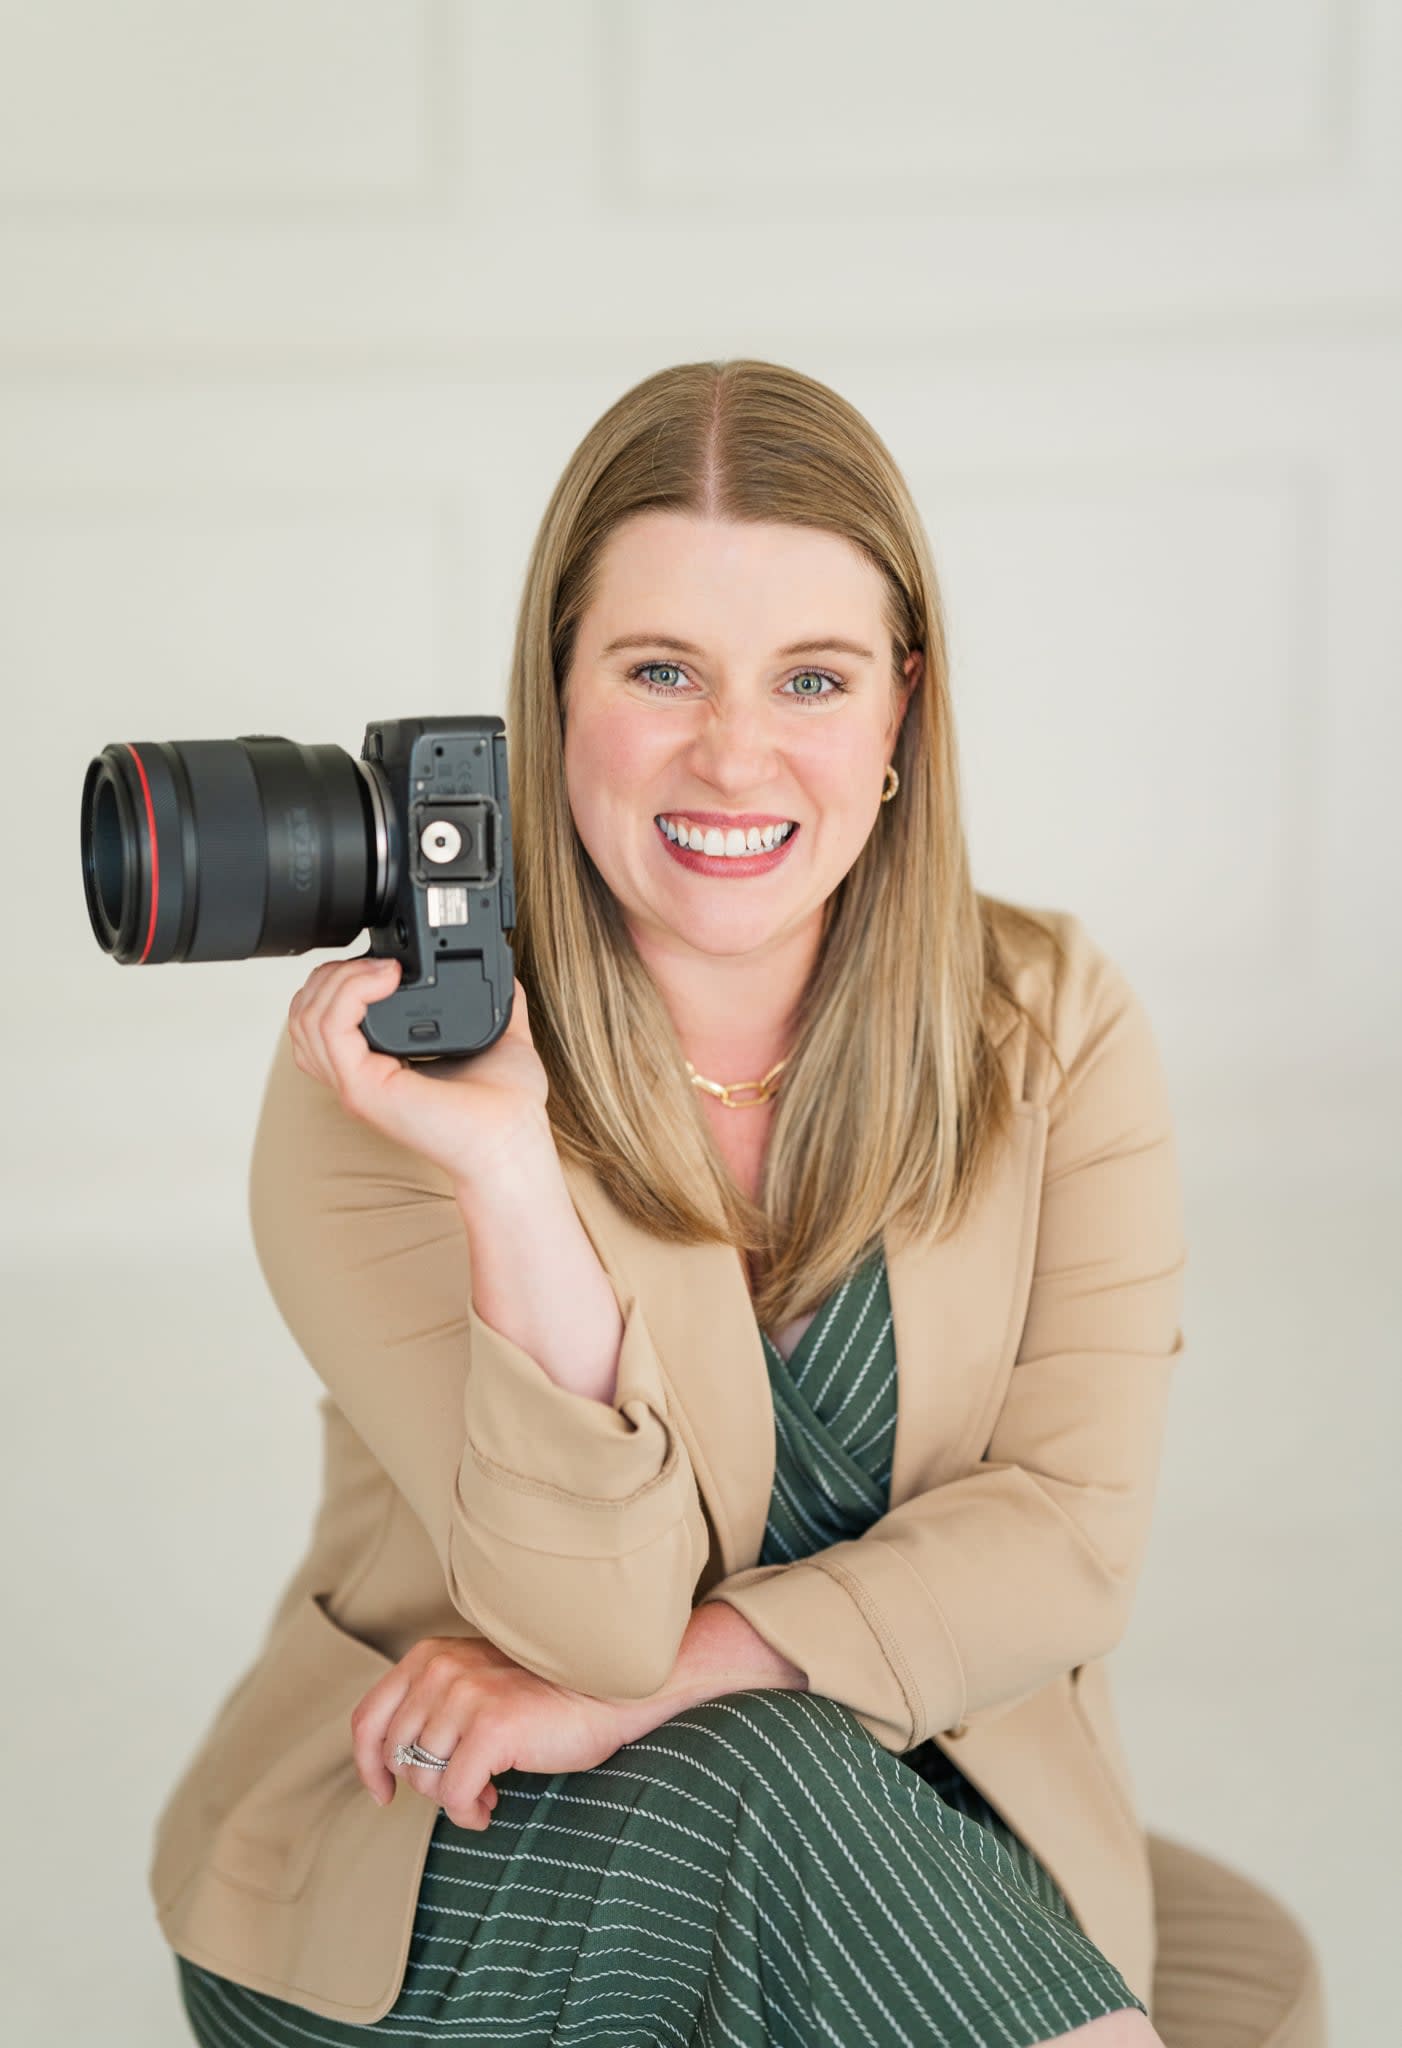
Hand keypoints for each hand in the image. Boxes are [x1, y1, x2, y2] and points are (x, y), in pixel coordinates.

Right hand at [287, 955, 551, 1185]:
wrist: (513, 1136)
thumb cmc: (507, 1102)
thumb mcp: (493, 1031)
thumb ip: (489, 997)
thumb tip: (500, 966)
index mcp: (377, 1064)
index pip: (323, 1017)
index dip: (339, 980)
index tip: (383, 961)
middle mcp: (358, 1075)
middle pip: (303, 1014)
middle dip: (331, 974)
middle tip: (377, 962)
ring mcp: (355, 1084)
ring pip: (307, 1019)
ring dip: (339, 979)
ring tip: (382, 969)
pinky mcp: (362, 1089)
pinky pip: (330, 1029)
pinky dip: (350, 993)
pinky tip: (385, 980)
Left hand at [350, 1634, 643, 1830]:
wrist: (607, 1690)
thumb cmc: (545, 1694)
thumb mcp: (476, 1681)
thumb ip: (435, 1704)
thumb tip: (398, 1764)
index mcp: (430, 1655)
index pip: (367, 1718)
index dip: (368, 1765)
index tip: (383, 1792)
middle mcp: (441, 1670)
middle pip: (396, 1756)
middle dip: (426, 1784)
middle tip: (466, 1785)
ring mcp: (466, 1696)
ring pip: (423, 1779)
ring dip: (451, 1798)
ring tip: (485, 1790)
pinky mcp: (492, 1727)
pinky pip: (453, 1795)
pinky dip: (467, 1813)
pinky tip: (489, 1806)